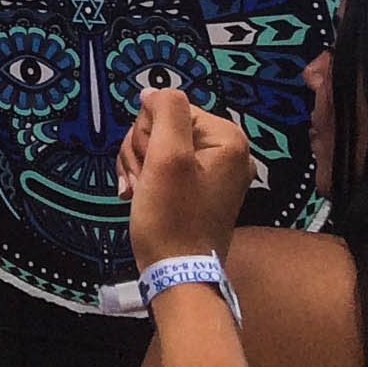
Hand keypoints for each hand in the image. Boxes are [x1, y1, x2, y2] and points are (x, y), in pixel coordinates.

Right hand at [120, 89, 256, 264]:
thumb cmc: (172, 217)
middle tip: (144, 181)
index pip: (170, 107)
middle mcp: (227, 151)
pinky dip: (146, 178)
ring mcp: (214, 172)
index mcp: (227, 138)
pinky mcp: (199, 188)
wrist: (176, 274)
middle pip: (163, 125)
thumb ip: (166, 111)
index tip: (151, 166)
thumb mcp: (167, 158)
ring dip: (140, 166)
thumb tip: (153, 92)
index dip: (150, 133)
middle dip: (143, 150)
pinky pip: (163, 165)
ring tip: (141, 191)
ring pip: (157, 144)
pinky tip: (140, 195)